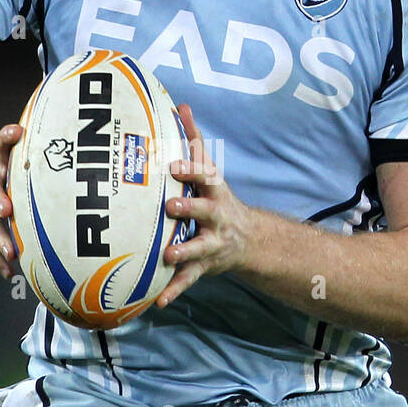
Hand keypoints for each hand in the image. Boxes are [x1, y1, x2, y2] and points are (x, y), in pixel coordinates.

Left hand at [156, 104, 252, 306]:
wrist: (249, 241)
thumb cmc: (217, 199)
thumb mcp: (210, 172)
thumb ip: (194, 140)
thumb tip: (180, 105)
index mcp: (214, 192)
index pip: (204, 176)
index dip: (190, 169)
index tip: (172, 164)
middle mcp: (216, 217)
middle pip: (205, 210)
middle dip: (189, 208)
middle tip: (170, 206)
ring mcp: (211, 243)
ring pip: (198, 248)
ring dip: (183, 251)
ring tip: (167, 255)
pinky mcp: (204, 266)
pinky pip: (188, 280)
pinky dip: (174, 290)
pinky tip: (158, 301)